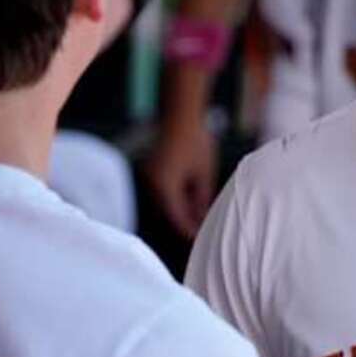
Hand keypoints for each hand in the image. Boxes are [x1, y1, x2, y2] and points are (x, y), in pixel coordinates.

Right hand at [142, 119, 217, 237]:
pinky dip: (179, 199)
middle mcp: (154, 183)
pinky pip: (166, 192)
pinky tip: (194, 203)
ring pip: (167, 203)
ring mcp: (151, 176)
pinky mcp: (154, 170)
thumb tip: (200, 216)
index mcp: (165, 185)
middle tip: (203, 234)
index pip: (176, 217)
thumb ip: (201, 197)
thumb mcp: (204, 173)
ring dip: (182, 211)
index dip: (189, 230)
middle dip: (186, 223)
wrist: (182, 115)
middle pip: (170, 212)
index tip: (200, 240)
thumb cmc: (196, 141)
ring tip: (202, 220)